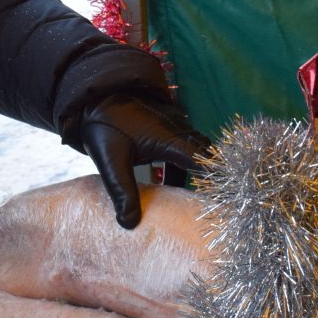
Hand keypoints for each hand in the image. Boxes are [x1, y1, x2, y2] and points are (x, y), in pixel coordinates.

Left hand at [77, 95, 211, 228]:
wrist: (96, 94)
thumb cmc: (104, 124)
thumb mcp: (110, 162)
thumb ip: (123, 191)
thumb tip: (130, 224)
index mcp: (170, 139)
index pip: (205, 161)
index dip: (216, 179)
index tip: (221, 200)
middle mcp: (179, 130)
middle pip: (206, 156)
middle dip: (209, 178)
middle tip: (207, 205)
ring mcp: (175, 125)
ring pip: (196, 150)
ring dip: (196, 171)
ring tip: (189, 198)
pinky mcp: (168, 125)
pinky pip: (185, 145)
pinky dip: (184, 164)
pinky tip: (170, 180)